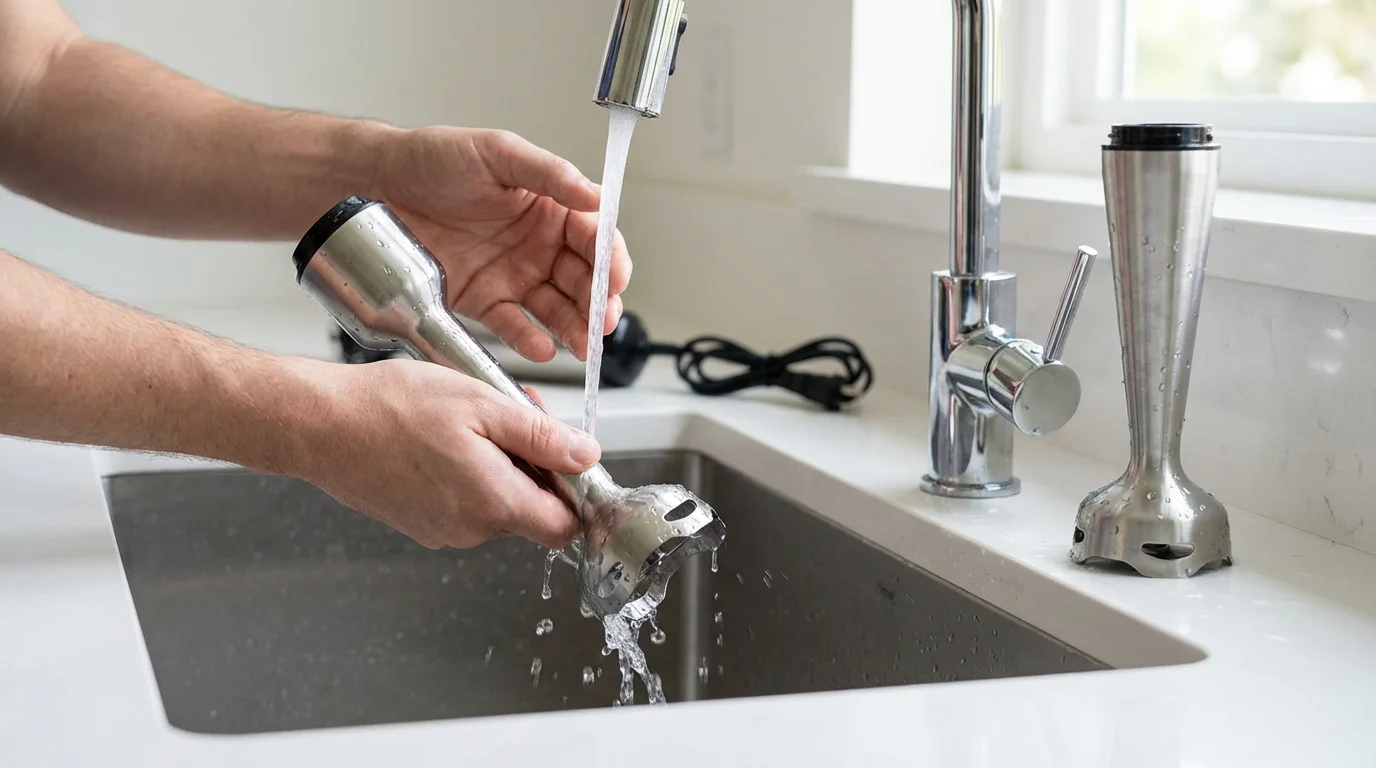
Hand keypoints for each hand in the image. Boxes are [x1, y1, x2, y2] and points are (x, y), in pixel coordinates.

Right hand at [298, 358, 598, 549]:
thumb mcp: (482, 404)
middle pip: (531, 510)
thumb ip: (542, 437)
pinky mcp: (418, 522)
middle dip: (533, 464)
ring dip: (498, 463)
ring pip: (496, 502)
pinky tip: (443, 437)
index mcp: (495, 504)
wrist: (318, 425)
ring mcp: (441, 530)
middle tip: (510, 413)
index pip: (565, 527)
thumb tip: (586, 457)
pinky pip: (463, 502)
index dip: (574, 491)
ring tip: (470, 419)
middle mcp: (470, 530)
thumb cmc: (390, 409)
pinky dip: (466, 471)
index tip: (565, 456)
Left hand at [375, 127, 631, 362]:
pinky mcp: (483, 300)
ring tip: (582, 344)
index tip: (615, 280)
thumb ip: (549, 173)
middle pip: (583, 281)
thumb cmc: (434, 158)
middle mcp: (537, 245)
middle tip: (603, 321)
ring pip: (556, 309)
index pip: (595, 238)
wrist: (376, 184)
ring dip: (574, 329)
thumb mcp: (497, 152)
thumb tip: (597, 196)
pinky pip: (513, 325)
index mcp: (550, 208)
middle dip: (599, 304)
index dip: (611, 261)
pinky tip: (542, 347)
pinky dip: (529, 340)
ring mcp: (512, 275)